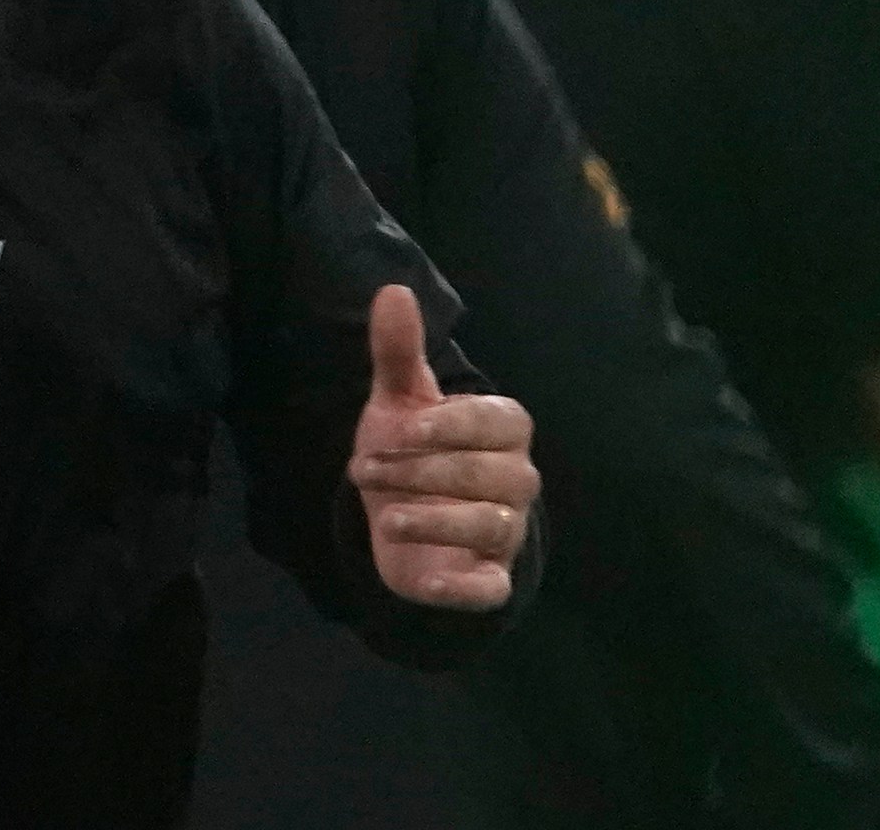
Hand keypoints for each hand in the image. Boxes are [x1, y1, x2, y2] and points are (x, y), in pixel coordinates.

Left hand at [349, 285, 538, 610]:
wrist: (405, 522)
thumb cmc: (412, 451)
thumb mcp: (400, 402)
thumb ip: (398, 352)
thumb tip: (392, 290)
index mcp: (502, 431)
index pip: (498, 421)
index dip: (451, 424)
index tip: (400, 425)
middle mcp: (516, 480)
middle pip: (490, 474)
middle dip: (424, 470)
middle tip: (362, 468)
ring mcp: (507, 532)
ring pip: (492, 524)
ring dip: (436, 521)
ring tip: (385, 518)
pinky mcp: (489, 580)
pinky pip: (491, 587)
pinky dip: (464, 589)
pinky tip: (431, 582)